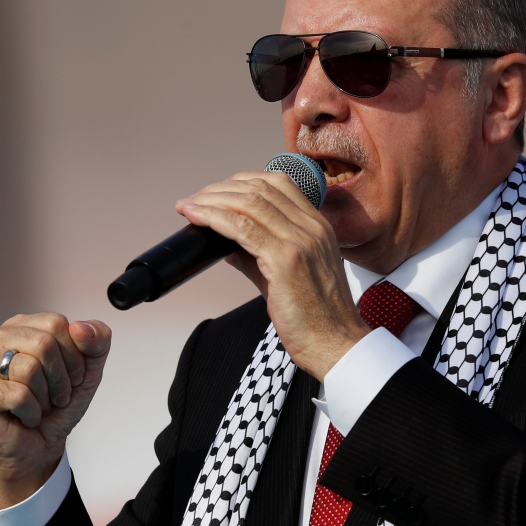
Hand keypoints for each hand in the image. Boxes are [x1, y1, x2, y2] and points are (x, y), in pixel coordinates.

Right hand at [0, 313, 111, 516]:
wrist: (37, 449)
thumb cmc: (56, 408)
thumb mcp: (89, 371)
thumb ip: (97, 341)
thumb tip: (80, 327)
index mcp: (23, 326)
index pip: (56, 324)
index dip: (74, 356)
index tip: (73, 377)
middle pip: (44, 343)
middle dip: (60, 378)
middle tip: (57, 397)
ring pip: (28, 368)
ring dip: (45, 397)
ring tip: (39, 406)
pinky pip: (16, 395)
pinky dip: (30, 413)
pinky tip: (24, 417)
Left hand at [175, 172, 369, 380]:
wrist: (336, 344)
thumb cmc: (316, 316)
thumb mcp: (288, 275)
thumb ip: (258, 255)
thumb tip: (226, 244)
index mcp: (317, 226)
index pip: (278, 184)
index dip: (241, 181)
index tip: (216, 192)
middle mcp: (311, 227)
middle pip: (259, 188)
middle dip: (220, 189)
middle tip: (195, 200)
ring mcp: (300, 241)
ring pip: (249, 203)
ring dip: (212, 200)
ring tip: (189, 207)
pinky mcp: (286, 260)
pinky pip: (242, 228)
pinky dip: (214, 218)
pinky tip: (197, 218)